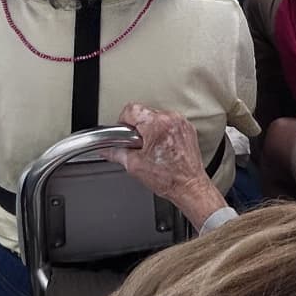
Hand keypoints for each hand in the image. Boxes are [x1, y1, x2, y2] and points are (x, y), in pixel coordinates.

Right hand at [99, 103, 227, 228]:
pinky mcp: (187, 128)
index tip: (123, 132)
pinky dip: (162, 130)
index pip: (131, 109)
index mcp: (156, 125)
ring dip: (149, 128)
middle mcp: (171, 119)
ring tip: (150, 147)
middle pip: (144, 111)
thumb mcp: (135, 166)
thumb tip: (106, 149)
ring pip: (156, 116)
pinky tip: (161, 146)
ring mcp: (180, 122)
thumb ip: (116, 153)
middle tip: (136, 144)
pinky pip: (168, 121)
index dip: (122, 121)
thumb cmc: (168, 179)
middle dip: (137, 127)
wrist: (189, 186)